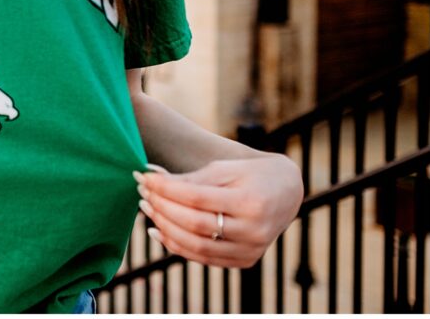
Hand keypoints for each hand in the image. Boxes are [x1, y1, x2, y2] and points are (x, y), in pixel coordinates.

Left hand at [133, 154, 303, 267]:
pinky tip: (158, 230)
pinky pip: (204, 258)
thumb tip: (151, 177)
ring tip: (146, 208)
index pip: (196, 197)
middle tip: (141, 192)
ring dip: (164, 227)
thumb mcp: (224, 168)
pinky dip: (176, 246)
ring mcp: (251, 249)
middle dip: (161, 207)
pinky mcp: (245, 261)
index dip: (165, 188)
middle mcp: (253, 229)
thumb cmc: (251, 174)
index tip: (144, 177)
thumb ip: (190, 178)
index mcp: (250, 201)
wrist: (287, 192)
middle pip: (193, 223)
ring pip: (196, 245)